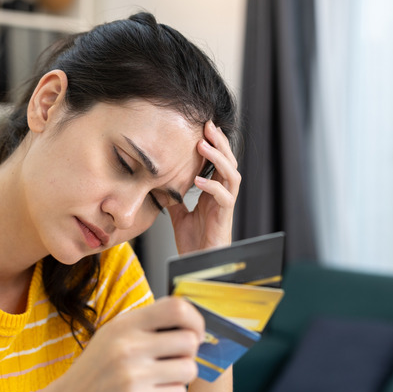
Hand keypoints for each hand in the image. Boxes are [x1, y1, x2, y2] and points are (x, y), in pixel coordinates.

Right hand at [27, 297, 204, 391]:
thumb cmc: (96, 371)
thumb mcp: (113, 337)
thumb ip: (146, 325)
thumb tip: (191, 321)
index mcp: (123, 324)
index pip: (176, 307)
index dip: (195, 320)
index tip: (195, 332)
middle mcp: (128, 346)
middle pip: (189, 341)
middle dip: (188, 354)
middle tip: (174, 362)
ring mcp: (132, 374)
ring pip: (188, 370)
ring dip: (180, 380)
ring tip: (161, 382)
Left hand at [168, 121, 239, 254]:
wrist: (198, 266)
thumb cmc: (194, 243)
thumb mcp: (180, 215)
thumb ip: (175, 199)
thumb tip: (160, 183)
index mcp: (214, 193)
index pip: (218, 162)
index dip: (213, 144)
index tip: (201, 127)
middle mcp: (223, 196)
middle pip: (229, 162)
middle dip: (220, 143)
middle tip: (207, 126)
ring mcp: (225, 207)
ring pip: (232, 175)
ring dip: (218, 159)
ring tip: (203, 146)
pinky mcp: (224, 219)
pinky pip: (225, 198)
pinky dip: (212, 187)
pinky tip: (199, 180)